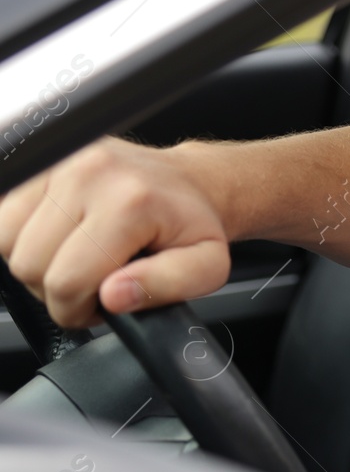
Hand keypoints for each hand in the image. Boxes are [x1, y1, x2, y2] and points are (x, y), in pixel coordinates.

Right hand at [0, 138, 229, 326]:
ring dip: (36, 264)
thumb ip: (167, 286)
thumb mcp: (207, 265)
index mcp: (130, 203)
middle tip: (91, 283)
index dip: (78, 309)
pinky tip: (61, 240)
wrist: (189, 181)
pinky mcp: (43, 162)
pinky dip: (22, 239)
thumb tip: (114, 296)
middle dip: (57, 290)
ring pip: (7, 242)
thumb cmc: (194, 225)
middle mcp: (90, 174)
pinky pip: (3, 216)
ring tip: (77, 261)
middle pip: (30, 265)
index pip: (67, 281)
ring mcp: (61, 162)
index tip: (100, 305)